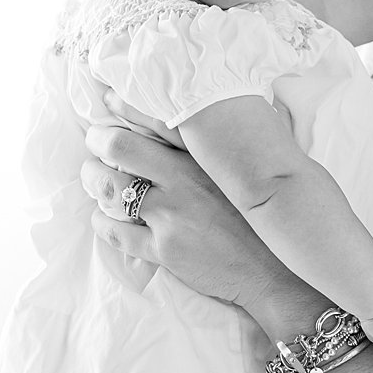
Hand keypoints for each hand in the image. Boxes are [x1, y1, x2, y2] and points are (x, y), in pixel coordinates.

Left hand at [82, 97, 300, 322]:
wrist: (279, 272)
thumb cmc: (267, 220)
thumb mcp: (257, 170)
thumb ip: (234, 143)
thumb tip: (229, 114)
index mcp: (207, 156)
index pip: (157, 118)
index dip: (124, 105)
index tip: (108, 99)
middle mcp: (184, 179)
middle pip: (120, 147)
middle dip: (98, 140)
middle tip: (95, 141)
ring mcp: (172, 215)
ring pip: (110, 189)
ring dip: (94, 180)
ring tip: (94, 177)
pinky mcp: (165, 250)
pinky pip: (116, 233)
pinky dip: (102, 223)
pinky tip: (102, 219)